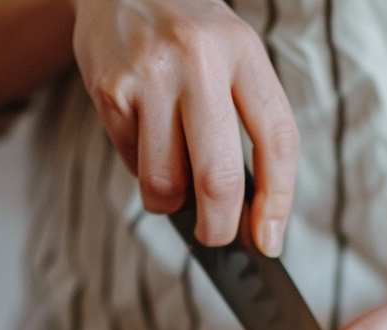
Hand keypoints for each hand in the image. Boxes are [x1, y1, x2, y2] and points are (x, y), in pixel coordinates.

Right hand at [70, 0, 297, 253]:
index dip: (277, 201)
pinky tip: (145, 137)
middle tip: (217, 238)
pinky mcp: (109, 90)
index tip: (269, 240)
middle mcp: (198, 60)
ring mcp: (149, 75)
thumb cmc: (190, 32)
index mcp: (243, 50)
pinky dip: (142, 169)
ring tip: (175, 180)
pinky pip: (131, 162)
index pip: (277, 141)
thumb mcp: (234, 55)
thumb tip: (250, 214)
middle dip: (220, 226)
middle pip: (219, 178)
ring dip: (172, 201)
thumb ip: (247, 121)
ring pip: (166, 182)